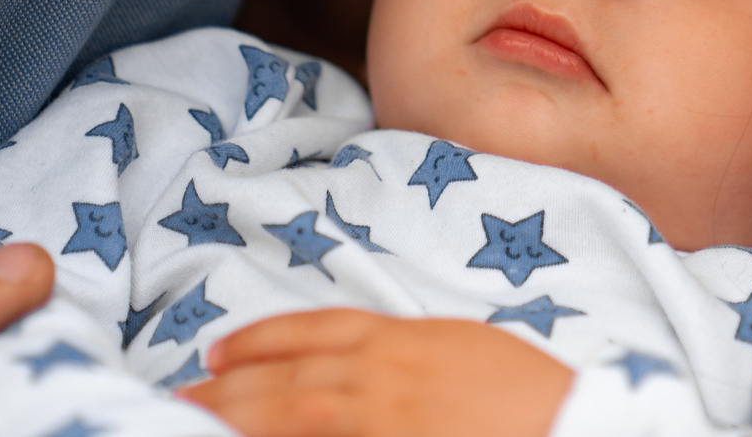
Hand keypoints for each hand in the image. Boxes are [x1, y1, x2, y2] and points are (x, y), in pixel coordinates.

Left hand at [186, 307, 572, 436]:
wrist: (574, 422)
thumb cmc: (530, 395)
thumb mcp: (464, 353)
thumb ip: (409, 357)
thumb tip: (361, 371)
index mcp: (406, 339)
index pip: (315, 329)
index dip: (260, 339)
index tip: (218, 353)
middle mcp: (386, 374)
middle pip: (288, 376)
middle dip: (227, 388)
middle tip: (177, 400)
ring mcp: (385, 418)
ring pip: (292, 414)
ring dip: (237, 419)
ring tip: (189, 422)